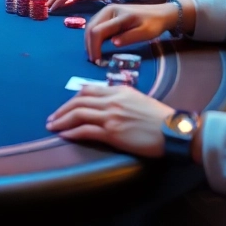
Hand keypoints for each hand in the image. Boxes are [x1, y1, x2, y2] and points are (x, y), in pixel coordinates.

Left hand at [46, 84, 174, 156]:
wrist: (173, 130)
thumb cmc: (160, 117)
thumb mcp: (138, 99)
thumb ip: (120, 98)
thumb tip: (106, 103)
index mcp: (118, 90)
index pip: (88, 90)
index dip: (72, 99)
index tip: (65, 106)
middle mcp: (112, 100)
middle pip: (78, 101)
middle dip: (62, 110)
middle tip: (52, 118)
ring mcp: (111, 116)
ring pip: (78, 114)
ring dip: (62, 120)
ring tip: (53, 127)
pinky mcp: (113, 132)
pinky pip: (86, 130)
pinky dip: (72, 132)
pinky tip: (65, 135)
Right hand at [84, 2, 175, 61]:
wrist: (160, 13)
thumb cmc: (154, 24)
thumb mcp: (145, 33)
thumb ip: (129, 38)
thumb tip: (113, 43)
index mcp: (117, 15)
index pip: (98, 31)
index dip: (94, 47)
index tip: (97, 61)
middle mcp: (108, 10)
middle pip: (90, 28)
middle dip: (89, 45)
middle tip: (93, 60)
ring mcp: (107, 11)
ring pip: (90, 26)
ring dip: (89, 41)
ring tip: (94, 55)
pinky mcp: (108, 14)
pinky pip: (95, 25)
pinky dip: (93, 37)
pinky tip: (97, 46)